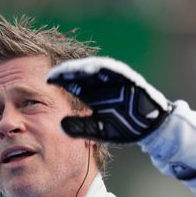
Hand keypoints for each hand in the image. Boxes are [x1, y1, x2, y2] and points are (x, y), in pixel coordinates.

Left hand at [47, 56, 170, 143]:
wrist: (149, 127)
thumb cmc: (124, 126)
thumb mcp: (98, 129)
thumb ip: (80, 127)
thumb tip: (60, 126)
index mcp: (92, 93)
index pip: (72, 82)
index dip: (60, 81)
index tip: (46, 82)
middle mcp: (100, 83)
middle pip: (80, 73)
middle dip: (67, 72)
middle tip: (53, 75)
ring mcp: (114, 79)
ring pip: (94, 68)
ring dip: (81, 67)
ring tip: (68, 70)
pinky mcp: (128, 78)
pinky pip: (114, 69)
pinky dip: (103, 68)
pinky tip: (91, 69)